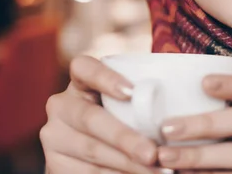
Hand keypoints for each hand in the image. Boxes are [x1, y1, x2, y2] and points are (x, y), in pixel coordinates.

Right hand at [40, 56, 158, 172]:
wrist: (87, 154)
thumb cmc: (121, 121)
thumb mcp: (123, 106)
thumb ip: (137, 102)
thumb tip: (176, 108)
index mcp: (79, 83)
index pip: (83, 68)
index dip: (105, 77)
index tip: (132, 92)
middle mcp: (60, 106)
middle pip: (90, 118)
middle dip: (124, 138)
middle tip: (153, 153)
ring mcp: (54, 137)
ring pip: (92, 151)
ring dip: (128, 164)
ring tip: (158, 171)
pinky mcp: (54, 165)